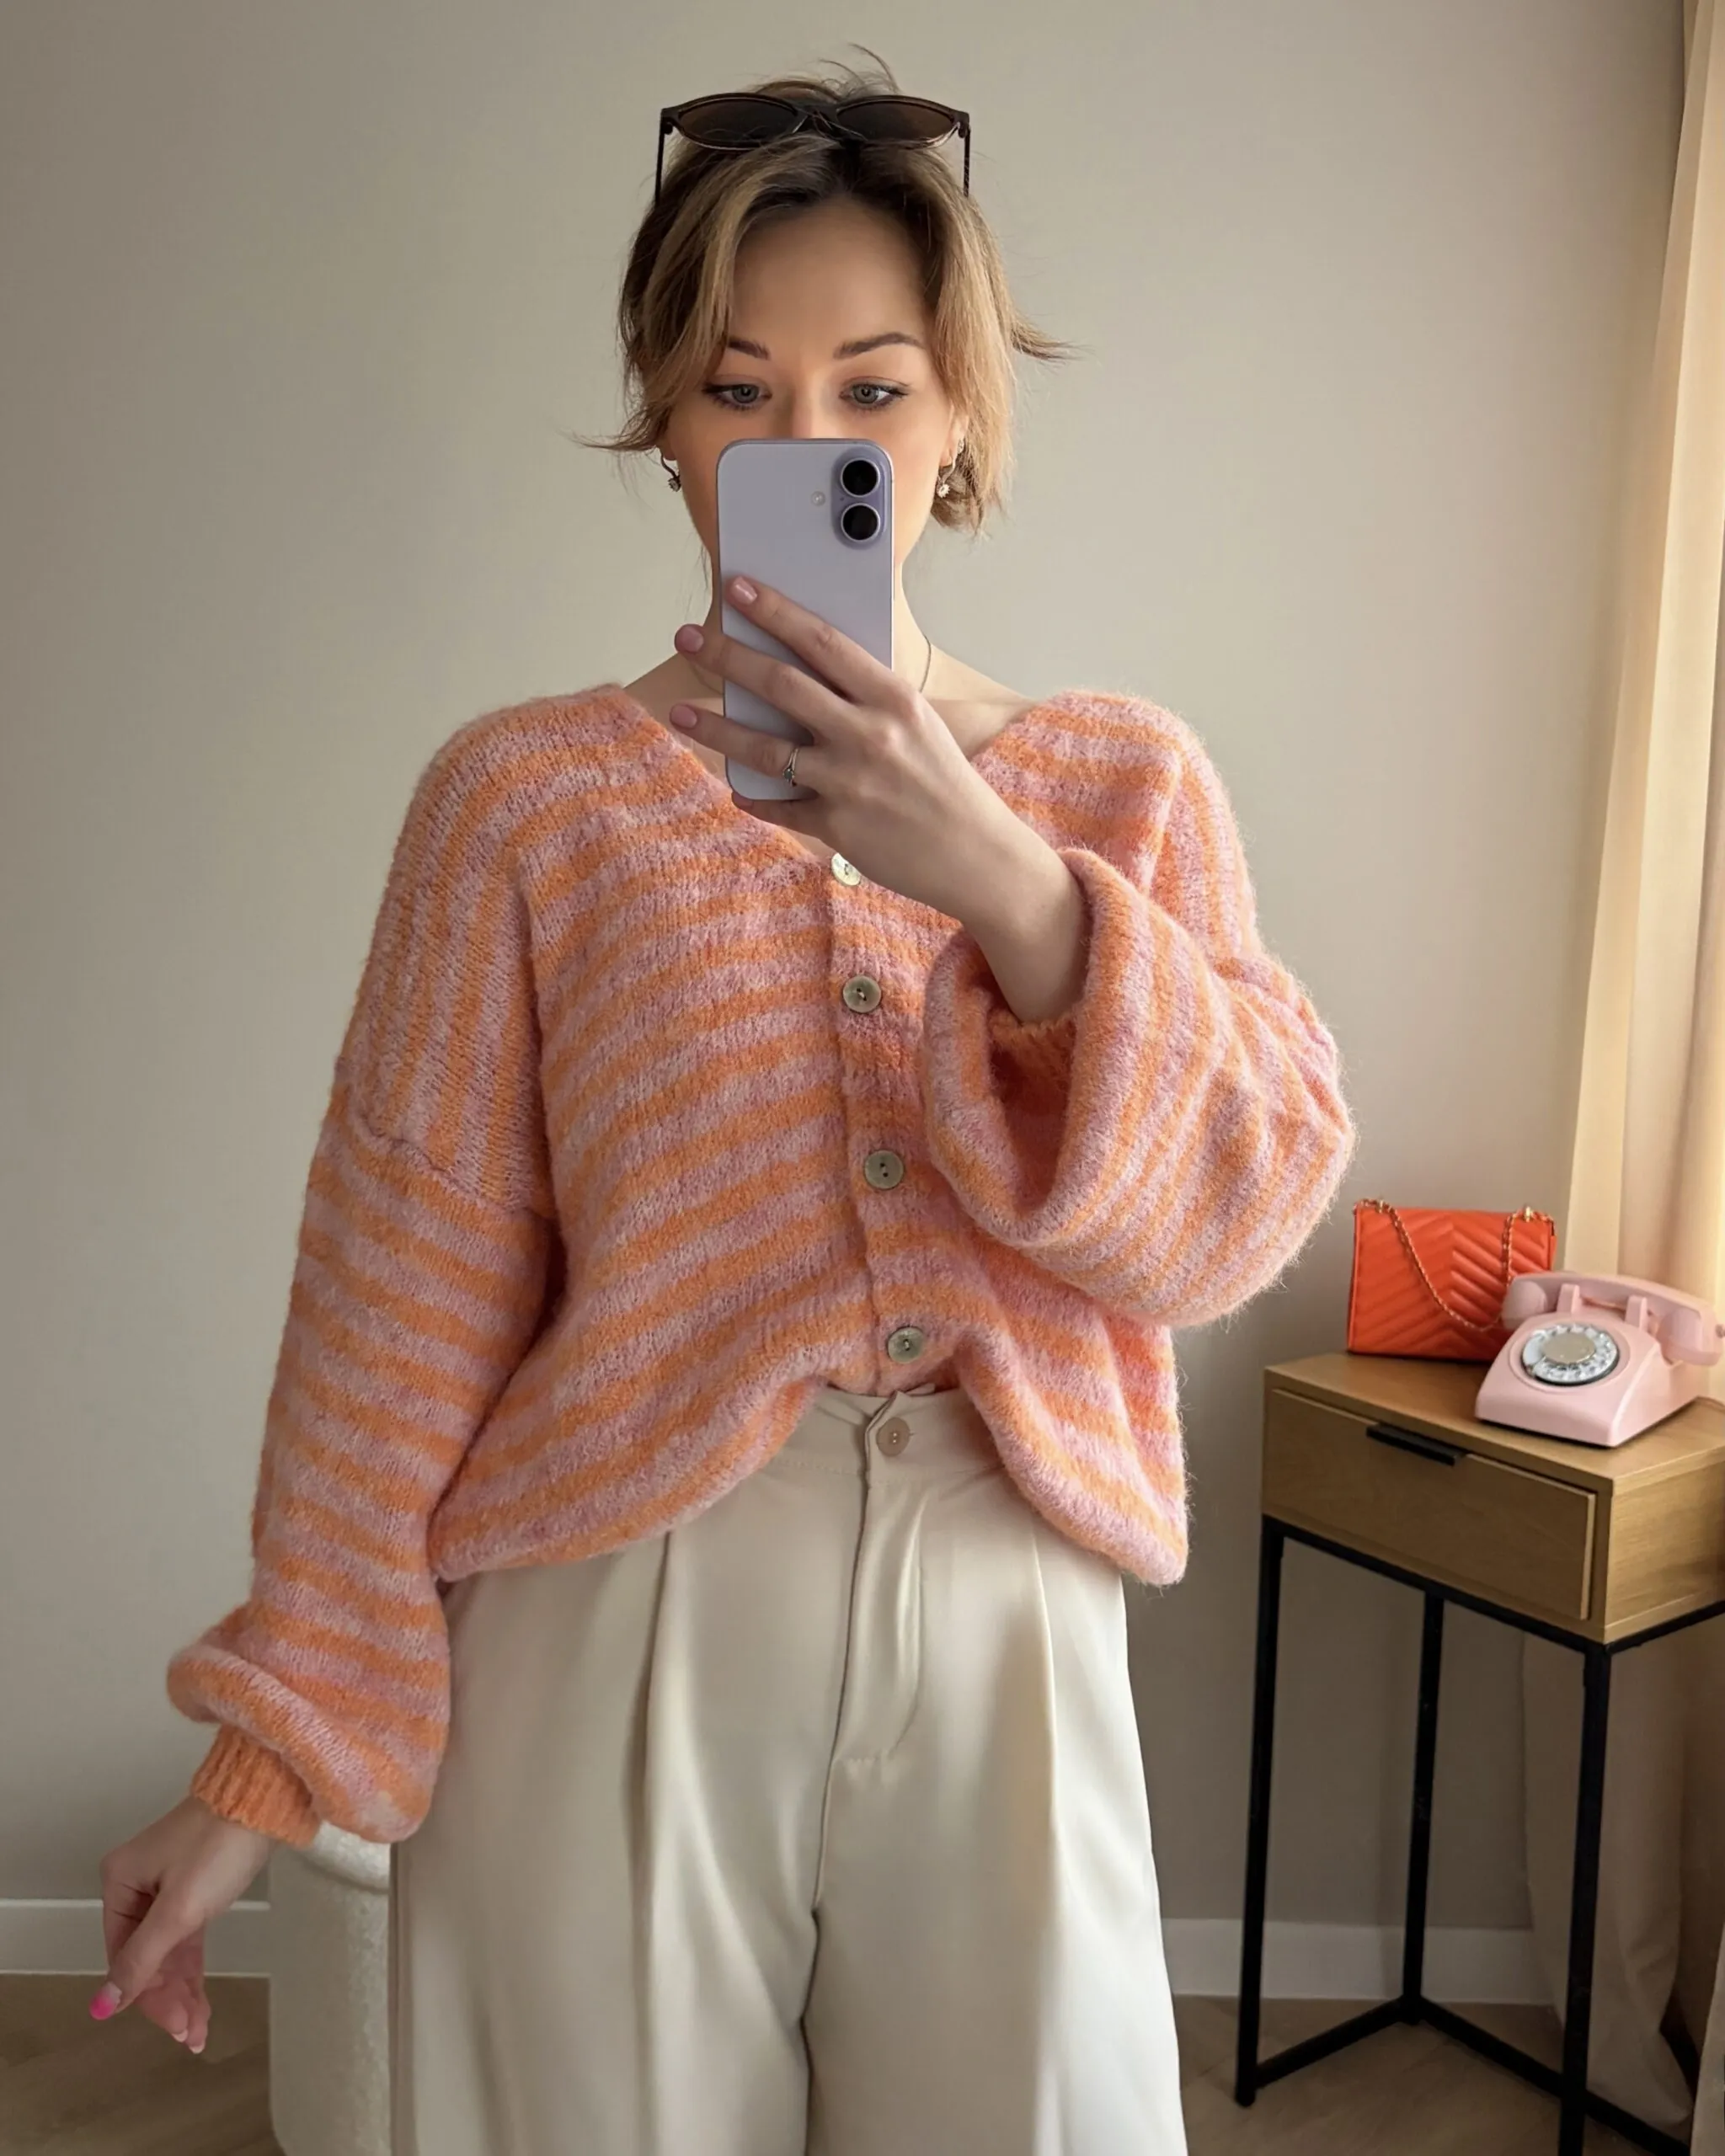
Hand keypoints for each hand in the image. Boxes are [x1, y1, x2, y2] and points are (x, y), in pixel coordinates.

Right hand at [92, 1796, 275, 2053]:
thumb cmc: (219, 1844)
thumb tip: (102, 2004)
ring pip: (168, 1952)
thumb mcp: (179, 1909)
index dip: (146, 1996)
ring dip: (181, 1991)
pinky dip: (192, 1969)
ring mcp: (167, 1887)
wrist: (267, 1799)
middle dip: (167, 1998)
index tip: (173, 2026)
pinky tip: (199, 2001)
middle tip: (190, 2034)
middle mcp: (137, 1885)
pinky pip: (186, 1938)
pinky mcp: (196, 1887)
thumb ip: (142, 1959)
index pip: (124, 1956)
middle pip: (146, 1957)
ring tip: (197, 2031)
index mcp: (120, 1883)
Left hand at [669, 578, 1017, 916]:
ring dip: (715, 729)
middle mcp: (869, 734)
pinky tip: (737, 788)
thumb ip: (866, 698)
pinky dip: (755, 797)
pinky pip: (780, 806)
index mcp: (893, 698)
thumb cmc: (945, 783)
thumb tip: (804, 672)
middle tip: (688, 640)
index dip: (776, 612)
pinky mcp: (837, 827)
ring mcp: (850, 782)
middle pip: (782, 685)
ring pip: (765, 748)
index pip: (823, 642)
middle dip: (727, 657)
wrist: (977, 854)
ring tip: (680, 714)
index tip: (738, 589)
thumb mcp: (917, 724)